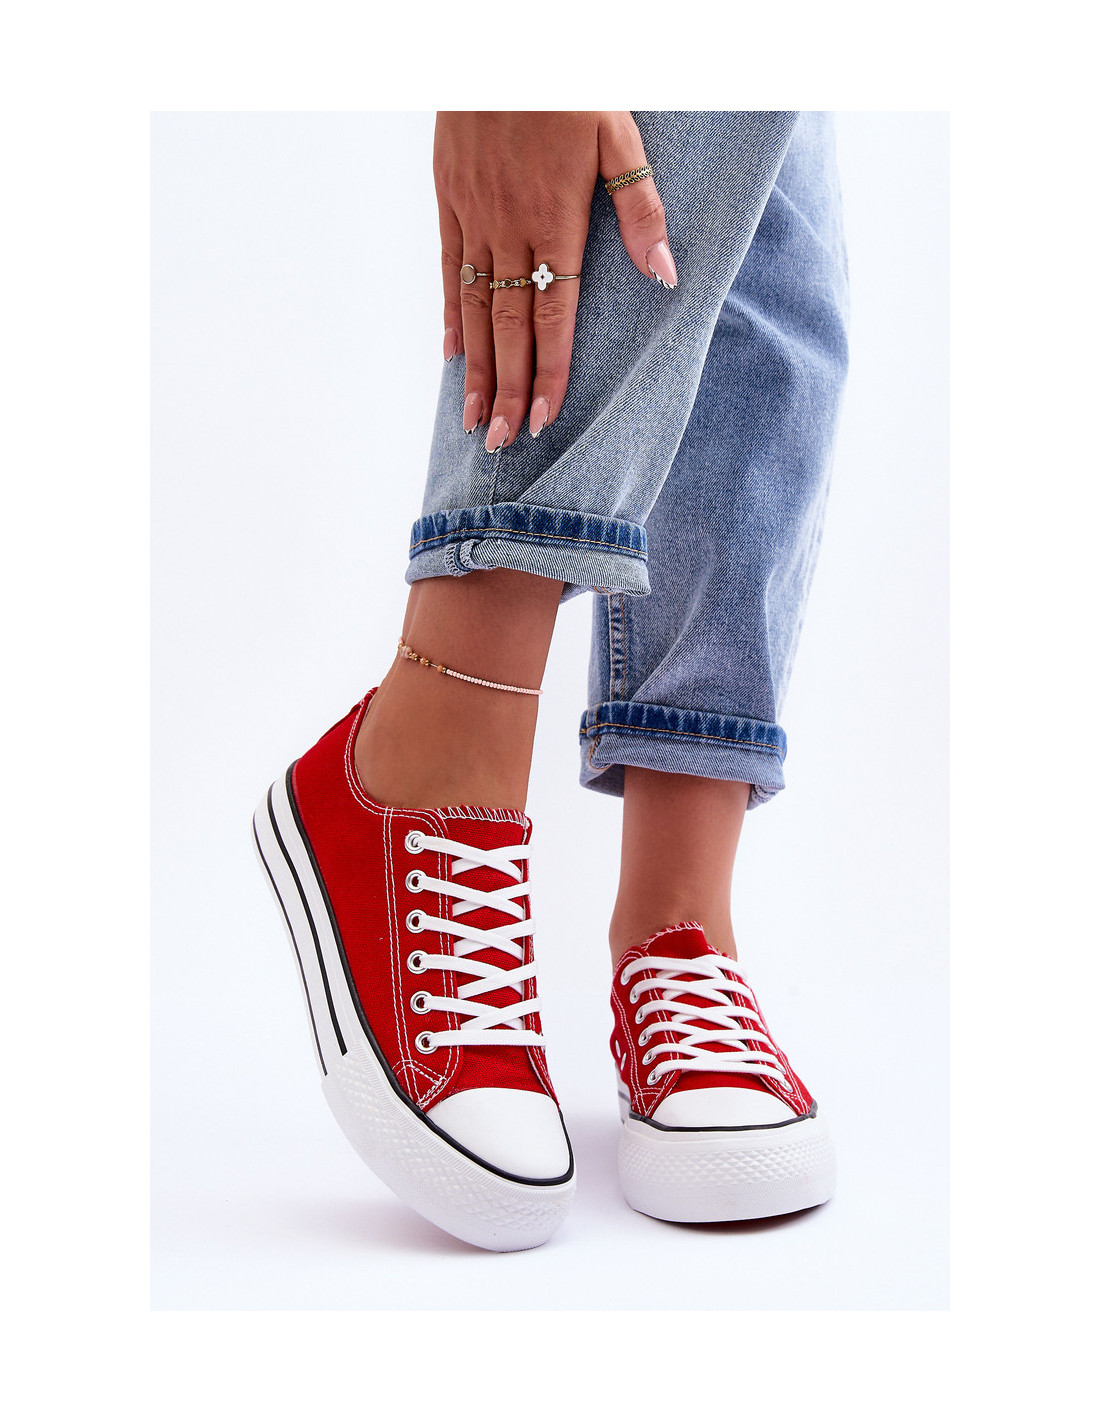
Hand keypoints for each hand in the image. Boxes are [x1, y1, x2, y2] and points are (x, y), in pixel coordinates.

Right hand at [434, 111, 676, 451]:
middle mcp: (510, 227)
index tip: (543, 419)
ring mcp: (474, 216)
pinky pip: (448, 270)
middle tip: (501, 443)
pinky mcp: (449, 199)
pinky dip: (451, 317)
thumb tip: (665, 276)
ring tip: (472, 420)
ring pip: (473, 309)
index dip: (548, 372)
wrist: (502, 35)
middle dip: (506, 390)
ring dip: (475, 370)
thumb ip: (640, 210)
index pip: (553, 315)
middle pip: (508, 327)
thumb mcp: (619, 135)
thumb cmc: (570, 83)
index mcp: (556, 219)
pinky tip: (451, 356)